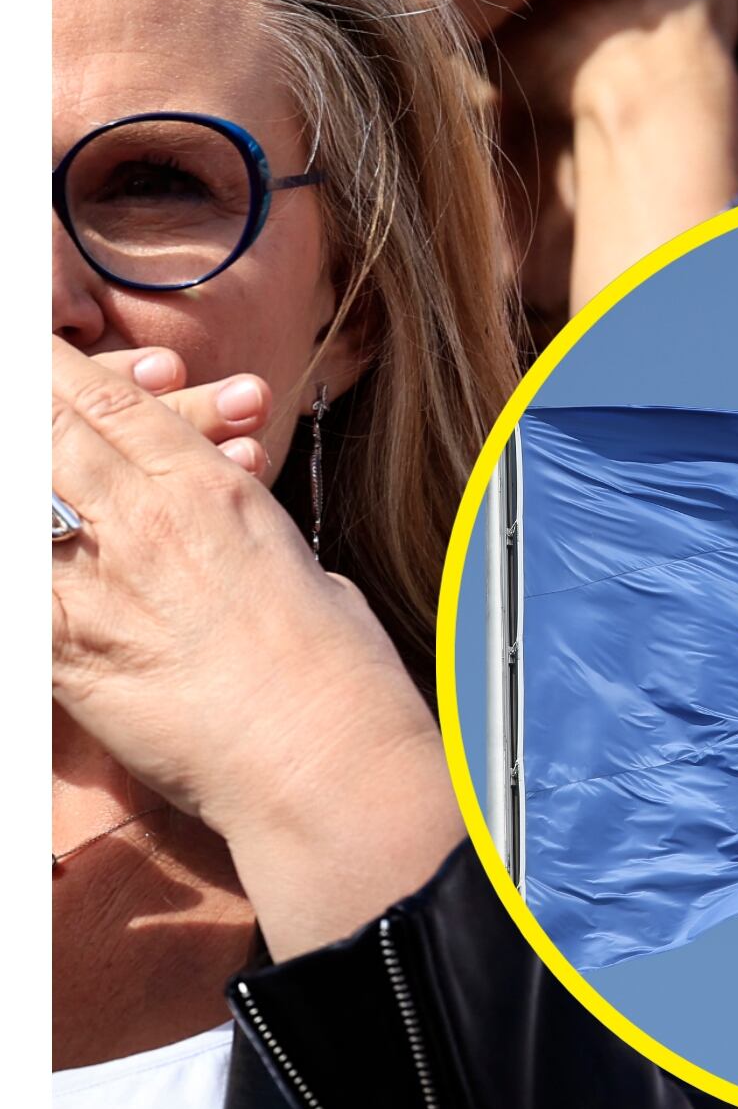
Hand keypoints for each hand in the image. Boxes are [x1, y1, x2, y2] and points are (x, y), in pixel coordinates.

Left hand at [50, 338, 456, 953]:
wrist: (321, 752)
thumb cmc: (334, 672)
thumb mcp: (299, 566)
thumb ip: (242, 534)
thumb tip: (225, 530)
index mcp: (214, 490)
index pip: (108, 400)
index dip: (56, 367)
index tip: (37, 356)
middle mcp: (147, 519)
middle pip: (46, 428)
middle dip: (28, 404)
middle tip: (25, 390)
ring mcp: (97, 581)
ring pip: (25, 493)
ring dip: (28, 471)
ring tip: (31, 459)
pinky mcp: (64, 647)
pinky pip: (21, 578)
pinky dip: (22, 558)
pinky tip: (30, 542)